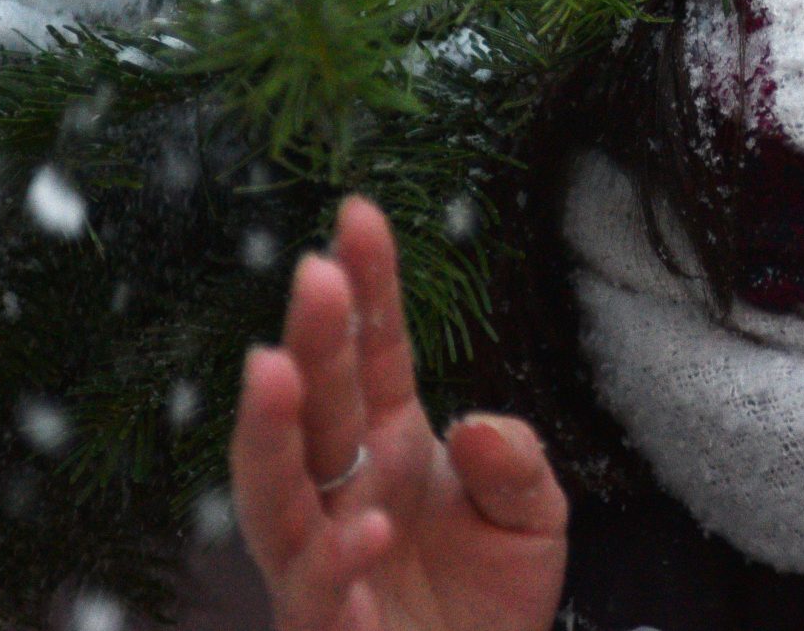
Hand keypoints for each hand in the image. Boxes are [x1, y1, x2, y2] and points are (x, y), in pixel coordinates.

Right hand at [229, 196, 569, 630]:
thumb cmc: (489, 603)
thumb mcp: (533, 517)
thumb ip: (517, 463)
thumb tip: (474, 428)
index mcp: (390, 446)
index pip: (373, 353)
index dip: (366, 287)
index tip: (358, 215)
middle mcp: (345, 492)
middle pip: (316, 407)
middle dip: (311, 339)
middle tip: (314, 273)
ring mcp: (326, 560)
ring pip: (276, 492)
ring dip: (270, 431)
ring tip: (273, 365)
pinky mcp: (327, 629)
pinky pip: (319, 591)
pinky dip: (338, 557)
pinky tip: (369, 524)